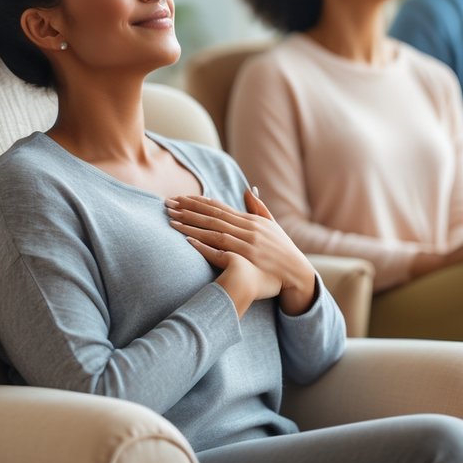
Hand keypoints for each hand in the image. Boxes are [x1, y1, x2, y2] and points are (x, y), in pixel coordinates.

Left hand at [167, 188, 317, 316]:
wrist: (296, 273)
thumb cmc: (282, 250)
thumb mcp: (272, 225)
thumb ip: (258, 207)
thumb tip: (248, 189)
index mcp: (251, 219)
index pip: (219, 207)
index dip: (197, 202)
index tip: (179, 198)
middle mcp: (248, 228)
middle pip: (212, 216)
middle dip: (188, 209)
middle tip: (166, 204)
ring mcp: (248, 243)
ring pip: (214, 231)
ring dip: (191, 225)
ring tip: (171, 221)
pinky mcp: (247, 258)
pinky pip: (222, 250)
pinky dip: (205, 244)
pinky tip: (188, 240)